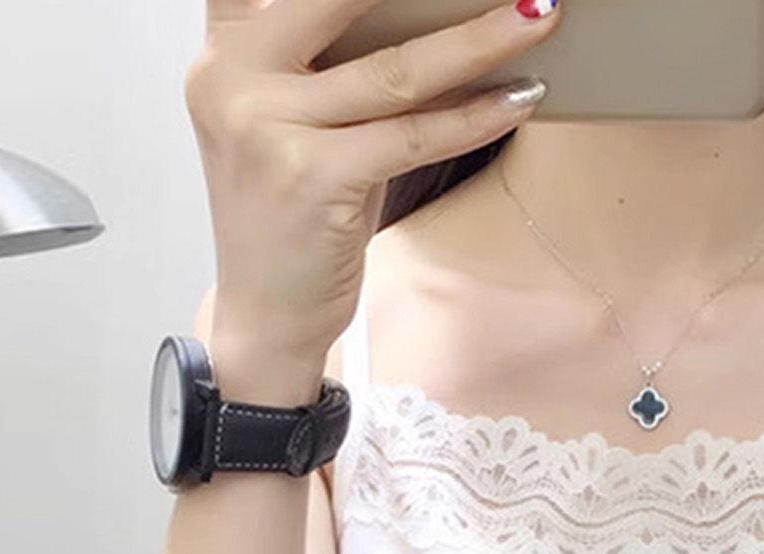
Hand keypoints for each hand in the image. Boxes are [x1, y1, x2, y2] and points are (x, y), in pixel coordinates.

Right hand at [184, 0, 563, 363]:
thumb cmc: (294, 216)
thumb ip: (332, 64)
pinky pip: (412, 136)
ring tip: (538, 16)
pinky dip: (474, 117)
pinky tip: (520, 99)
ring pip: (395, 70)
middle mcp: (232, 77)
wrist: (265, 314)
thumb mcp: (298, 123)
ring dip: (481, 40)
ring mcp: (268, 127)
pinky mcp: (313, 178)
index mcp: (225, 50)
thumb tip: (434, 17)